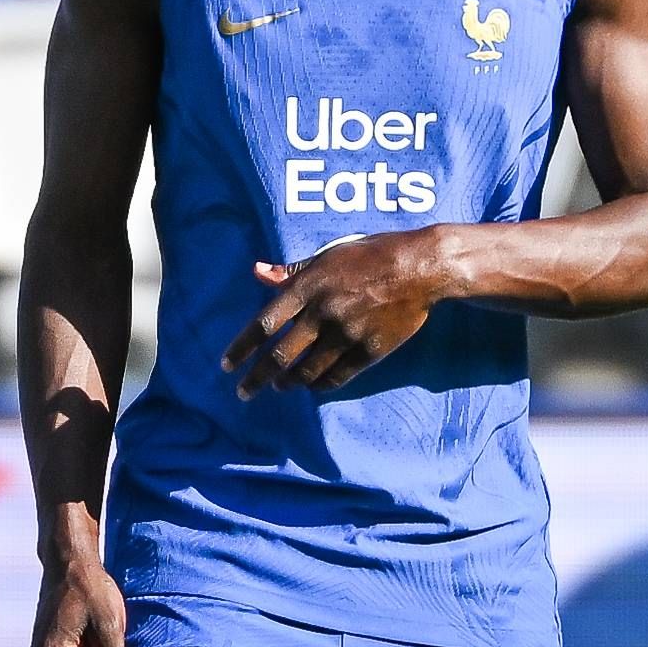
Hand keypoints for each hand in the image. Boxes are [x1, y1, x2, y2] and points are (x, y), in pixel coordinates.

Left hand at [221, 232, 441, 398]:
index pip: (263, 324)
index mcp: (308, 287)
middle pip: (280, 356)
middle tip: (243, 391)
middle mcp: (322, 313)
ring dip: (287, 383)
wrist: (420, 267)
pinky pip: (336, 376)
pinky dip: (319, 384)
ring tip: (278, 387)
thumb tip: (257, 272)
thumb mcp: (329, 255)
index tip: (227, 365)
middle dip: (257, 378)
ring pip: (307, 371)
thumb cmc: (372, 254)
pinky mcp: (369, 350)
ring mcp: (346, 335)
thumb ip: (292, 270)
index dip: (241, 348)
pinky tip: (311, 386)